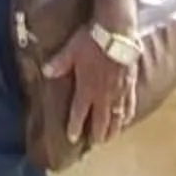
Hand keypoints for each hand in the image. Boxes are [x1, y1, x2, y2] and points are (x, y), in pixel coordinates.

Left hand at [43, 28, 137, 150]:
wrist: (117, 32)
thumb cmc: (91, 40)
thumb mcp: (70, 50)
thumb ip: (59, 63)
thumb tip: (45, 71)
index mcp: (86, 89)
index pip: (78, 113)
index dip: (74, 127)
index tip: (72, 138)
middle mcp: (103, 95)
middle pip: (100, 121)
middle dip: (97, 134)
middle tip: (95, 143)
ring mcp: (118, 92)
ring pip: (116, 118)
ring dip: (113, 130)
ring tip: (110, 138)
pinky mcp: (131, 85)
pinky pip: (130, 105)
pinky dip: (127, 116)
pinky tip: (126, 120)